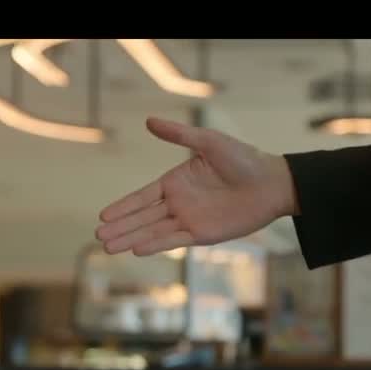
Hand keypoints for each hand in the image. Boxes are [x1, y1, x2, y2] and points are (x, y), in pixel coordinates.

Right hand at [95, 116, 296, 255]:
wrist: (271, 182)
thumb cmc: (243, 159)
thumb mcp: (209, 141)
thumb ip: (179, 135)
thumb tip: (149, 121)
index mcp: (175, 181)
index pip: (142, 196)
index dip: (123, 207)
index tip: (103, 215)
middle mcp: (178, 202)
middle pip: (142, 217)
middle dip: (120, 227)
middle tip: (98, 236)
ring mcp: (189, 219)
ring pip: (153, 231)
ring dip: (131, 238)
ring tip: (108, 247)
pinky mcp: (202, 234)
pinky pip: (174, 239)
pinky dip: (156, 244)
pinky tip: (137, 249)